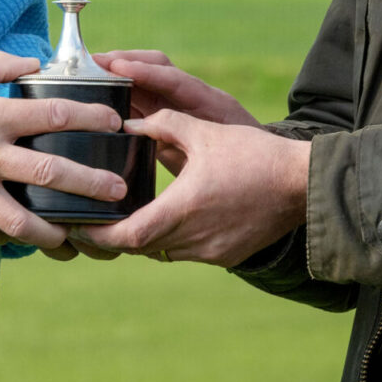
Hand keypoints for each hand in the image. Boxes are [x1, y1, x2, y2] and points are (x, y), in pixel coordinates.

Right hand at [0, 51, 126, 249]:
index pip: (52, 115)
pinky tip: (35, 241)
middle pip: (51, 171)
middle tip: (118, 189)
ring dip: (56, 229)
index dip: (89, 118)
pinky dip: (14, 238)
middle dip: (90, 183)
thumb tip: (33, 62)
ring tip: (80, 233)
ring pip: (24, 219)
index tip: (115, 122)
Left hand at [75, 109, 307, 267]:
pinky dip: (172, 238)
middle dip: (115, 236)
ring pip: (162, 252)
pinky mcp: (226, 257)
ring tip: (127, 216)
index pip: (127, 237)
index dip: (99, 235)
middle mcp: (193, 238)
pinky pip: (187, 253)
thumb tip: (131, 124)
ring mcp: (211, 252)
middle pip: (140, 248)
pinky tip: (170, 217)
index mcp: (183, 209)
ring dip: (145, 237)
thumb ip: (164, 125)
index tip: (79, 228)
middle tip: (94, 221)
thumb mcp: (205, 132)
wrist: (302, 184)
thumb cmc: (254, 155)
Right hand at [93, 50, 258, 174]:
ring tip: (86, 75)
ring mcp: (182, 105)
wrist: (268, 174)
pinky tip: (99, 102)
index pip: (173, 79)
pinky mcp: (172, 116)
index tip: (115, 66)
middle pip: (155, 69)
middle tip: (91, 62)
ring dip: (118, 76)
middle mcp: (192, 97)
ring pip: (147, 82)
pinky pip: (146, 100)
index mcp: (209, 103)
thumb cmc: (244, 168)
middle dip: (124, 62)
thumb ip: (184, 149)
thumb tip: (147, 142)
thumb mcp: (216, 159)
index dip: (144, 72)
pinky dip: (122, 96)